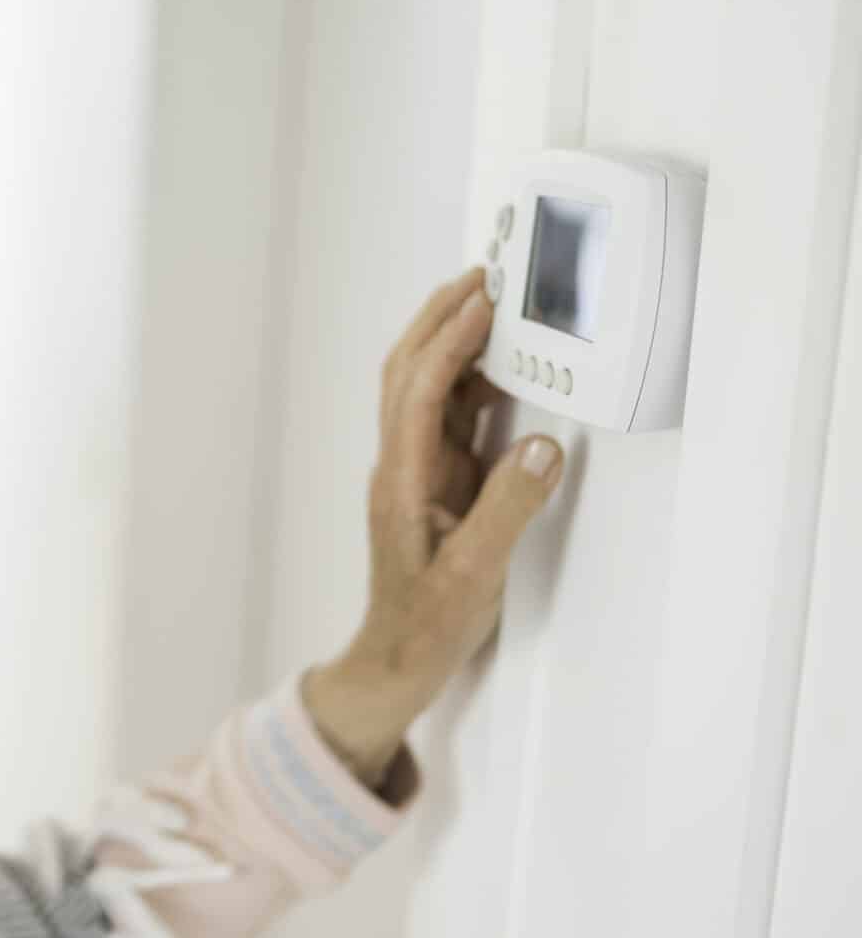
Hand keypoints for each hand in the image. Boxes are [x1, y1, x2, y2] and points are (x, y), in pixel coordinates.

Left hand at [301, 266, 564, 787]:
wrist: (397, 662)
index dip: (447, 343)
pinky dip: (472, 384)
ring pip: (425, 391)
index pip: (417, 395)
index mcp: (402, 484)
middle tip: (483, 275)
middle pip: (407, 375)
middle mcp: (402, 468)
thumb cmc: (426, 626)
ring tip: (495, 304)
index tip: (482, 301)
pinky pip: (450, 419)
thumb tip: (541, 444)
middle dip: (439, 321)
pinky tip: (503, 370)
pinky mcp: (436, 487)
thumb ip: (508, 510)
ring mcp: (417, 475)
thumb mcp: (474, 576)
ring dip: (452, 343)